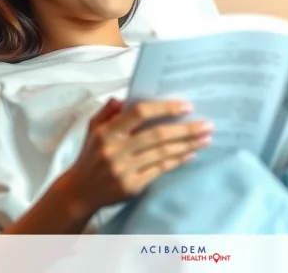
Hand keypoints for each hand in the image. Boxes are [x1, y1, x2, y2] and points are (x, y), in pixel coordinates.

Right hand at [65, 98, 212, 214]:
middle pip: (157, 135)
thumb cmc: (90, 155)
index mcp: (107, 131)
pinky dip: (177, 161)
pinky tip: (190, 154)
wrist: (80, 191)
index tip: (186, 106)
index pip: (139, 113)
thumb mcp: (93, 128)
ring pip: (162, 153)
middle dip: (186, 129)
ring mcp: (124, 169)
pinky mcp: (132, 186)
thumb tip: (127, 96)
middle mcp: (115, 150)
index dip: (164, 108)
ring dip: (187, 145)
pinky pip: (160, 170)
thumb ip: (109, 110)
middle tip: (207, 124)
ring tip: (205, 138)